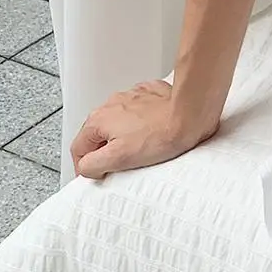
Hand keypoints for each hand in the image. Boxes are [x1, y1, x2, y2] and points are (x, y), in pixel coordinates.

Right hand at [70, 80, 217, 179]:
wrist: (192, 114)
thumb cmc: (162, 133)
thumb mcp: (119, 158)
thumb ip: (93, 165)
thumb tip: (86, 168)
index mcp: (98, 119)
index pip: (78, 148)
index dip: (84, 167)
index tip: (94, 176)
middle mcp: (112, 104)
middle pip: (99, 135)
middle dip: (106, 151)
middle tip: (120, 166)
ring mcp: (131, 97)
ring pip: (120, 122)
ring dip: (125, 136)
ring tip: (142, 150)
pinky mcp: (151, 95)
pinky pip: (140, 112)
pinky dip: (143, 123)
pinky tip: (154, 133)